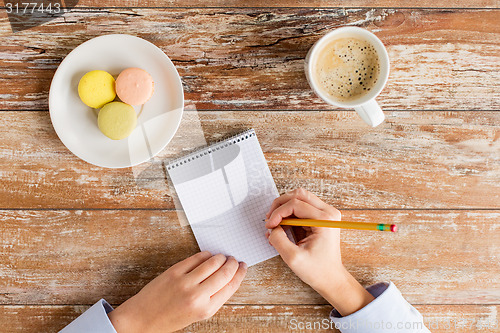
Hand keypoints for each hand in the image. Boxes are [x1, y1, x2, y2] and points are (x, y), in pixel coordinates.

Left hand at [108, 252, 246, 332]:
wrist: (143, 318)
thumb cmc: (170, 318)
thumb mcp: (197, 315)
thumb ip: (213, 298)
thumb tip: (228, 277)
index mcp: (206, 309)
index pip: (231, 286)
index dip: (240, 274)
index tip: (243, 267)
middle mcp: (197, 295)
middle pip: (225, 272)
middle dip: (233, 263)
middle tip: (234, 260)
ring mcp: (185, 282)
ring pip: (212, 262)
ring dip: (220, 257)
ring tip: (222, 257)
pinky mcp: (175, 271)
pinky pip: (197, 257)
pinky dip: (205, 255)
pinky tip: (207, 256)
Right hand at [265, 188, 373, 315]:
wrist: (331, 279)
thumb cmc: (317, 270)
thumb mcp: (293, 258)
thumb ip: (278, 239)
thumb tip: (271, 227)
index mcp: (324, 220)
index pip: (295, 204)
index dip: (278, 212)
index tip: (269, 225)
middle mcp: (328, 212)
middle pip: (298, 195)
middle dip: (279, 206)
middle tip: (269, 220)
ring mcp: (326, 214)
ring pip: (299, 199)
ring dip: (283, 209)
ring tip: (274, 225)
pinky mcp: (321, 218)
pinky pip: (301, 208)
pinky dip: (288, 216)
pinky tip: (281, 228)